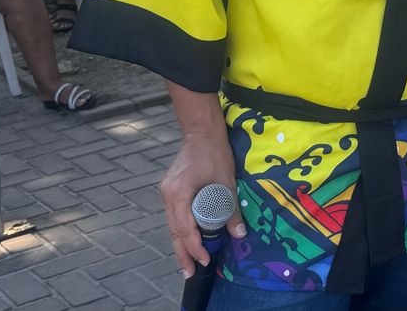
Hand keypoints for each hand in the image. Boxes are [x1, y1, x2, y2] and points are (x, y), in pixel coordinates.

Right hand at [160, 134, 245, 278]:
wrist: (202, 132)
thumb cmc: (215, 153)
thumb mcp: (226, 182)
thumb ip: (231, 209)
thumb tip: (240, 234)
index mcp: (179, 193)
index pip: (186, 229)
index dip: (195, 248)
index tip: (206, 260)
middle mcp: (168, 195)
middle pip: (174, 232)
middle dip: (182, 254)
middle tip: (190, 273)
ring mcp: (166, 192)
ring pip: (172, 225)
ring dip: (180, 244)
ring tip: (188, 263)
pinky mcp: (169, 190)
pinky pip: (174, 216)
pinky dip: (180, 230)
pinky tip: (187, 241)